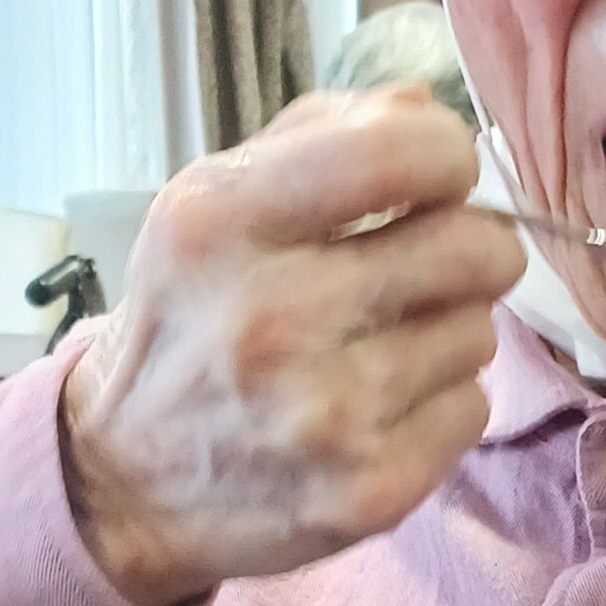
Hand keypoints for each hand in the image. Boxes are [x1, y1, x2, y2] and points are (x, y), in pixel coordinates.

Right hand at [59, 91, 523, 605]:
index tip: (435, 178)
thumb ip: (320, 136)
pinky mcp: (368, 493)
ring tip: (378, 344)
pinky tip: (378, 407)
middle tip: (431, 264)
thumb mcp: (212, 202)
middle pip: (472, 249)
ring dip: (446, 330)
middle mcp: (272, 320)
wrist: (126, 479)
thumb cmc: (190, 316)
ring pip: (479, 333)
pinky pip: (471, 410)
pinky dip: (439, 404)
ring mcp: (324, 417)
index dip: (447, 155)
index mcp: (222, 223)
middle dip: (470, 247)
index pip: (402, 152)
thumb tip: (432, 112)